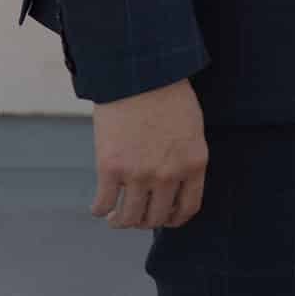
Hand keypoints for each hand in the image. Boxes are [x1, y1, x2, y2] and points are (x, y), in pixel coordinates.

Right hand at [90, 77, 206, 229]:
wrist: (141, 74)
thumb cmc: (169, 96)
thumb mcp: (192, 129)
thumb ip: (186, 159)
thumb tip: (174, 186)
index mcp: (194, 164)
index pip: (187, 209)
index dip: (174, 219)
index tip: (164, 217)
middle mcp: (169, 174)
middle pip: (156, 218)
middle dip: (146, 221)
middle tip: (136, 215)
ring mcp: (139, 174)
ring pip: (129, 218)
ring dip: (121, 221)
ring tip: (115, 217)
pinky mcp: (110, 168)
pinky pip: (103, 204)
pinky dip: (100, 210)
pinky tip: (100, 206)